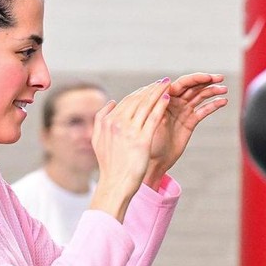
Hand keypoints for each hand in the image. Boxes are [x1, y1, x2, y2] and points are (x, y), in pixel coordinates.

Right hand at [89, 79, 170, 220]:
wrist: (115, 184)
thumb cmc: (109, 164)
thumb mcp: (97, 139)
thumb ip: (101, 118)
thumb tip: (111, 102)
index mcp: (108, 122)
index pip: (126, 101)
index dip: (140, 92)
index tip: (150, 87)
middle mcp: (117, 123)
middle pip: (137, 99)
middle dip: (151, 88)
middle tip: (162, 81)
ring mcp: (130, 131)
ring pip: (146, 105)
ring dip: (158, 92)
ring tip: (167, 84)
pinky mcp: (142, 140)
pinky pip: (153, 118)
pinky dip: (161, 106)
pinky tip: (168, 98)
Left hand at [144, 72, 227, 186]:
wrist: (154, 160)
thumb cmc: (148, 141)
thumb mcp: (152, 121)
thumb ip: (159, 105)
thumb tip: (167, 90)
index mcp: (163, 98)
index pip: (181, 83)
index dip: (195, 79)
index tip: (208, 77)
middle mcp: (174, 101)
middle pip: (193, 87)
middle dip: (206, 81)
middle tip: (220, 78)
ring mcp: (183, 111)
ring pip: (199, 97)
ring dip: (212, 91)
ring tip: (224, 89)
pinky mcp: (190, 121)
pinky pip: (203, 110)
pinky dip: (213, 105)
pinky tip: (223, 101)